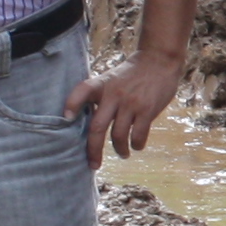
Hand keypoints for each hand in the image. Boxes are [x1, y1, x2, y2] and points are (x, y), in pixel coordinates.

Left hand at [67, 49, 183, 170]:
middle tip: (93, 164)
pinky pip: (138, 135)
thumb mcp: (111, 78)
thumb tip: (91, 124)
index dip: (71, 104)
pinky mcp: (147, 110)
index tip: (66, 118)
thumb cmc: (131, 73)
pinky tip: (136, 145)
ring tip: (123, 153)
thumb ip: (100, 97)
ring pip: (118, 136)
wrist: (158, 60)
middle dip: (93, 150)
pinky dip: (136, 145)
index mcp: (102, 84)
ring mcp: (130, 103)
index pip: (81, 91)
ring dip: (120, 150)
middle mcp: (113, 94)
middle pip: (97, 127)